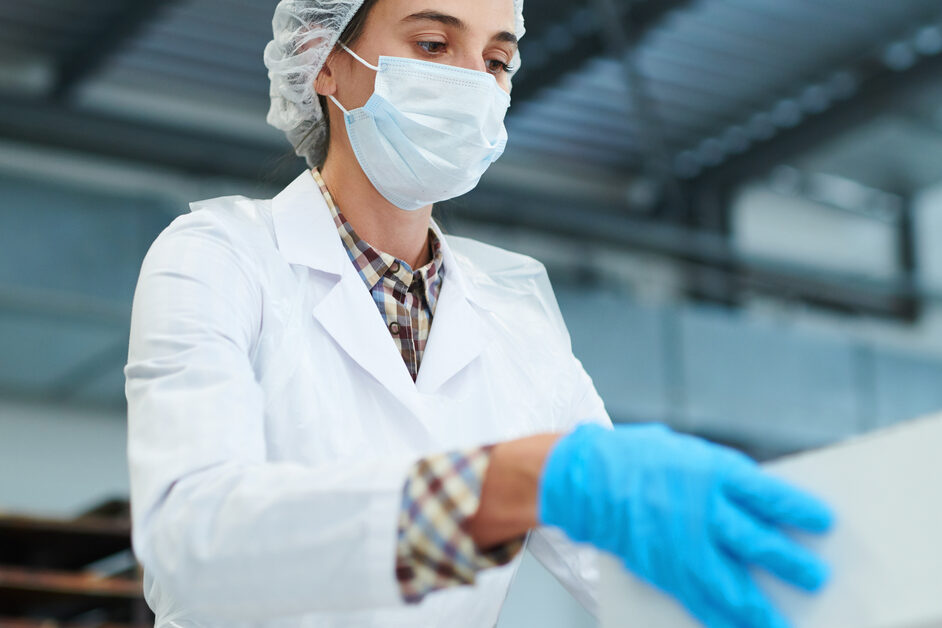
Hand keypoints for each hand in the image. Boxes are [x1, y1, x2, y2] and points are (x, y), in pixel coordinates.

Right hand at [537, 422, 834, 627]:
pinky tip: (738, 627)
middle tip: (817, 577)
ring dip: (762, 608)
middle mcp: (704, 511)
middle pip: (761, 545)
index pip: (770, 497)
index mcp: (714, 473)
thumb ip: (724, 479)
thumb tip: (759, 505)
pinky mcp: (664, 570)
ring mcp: (684, 545)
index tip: (825, 523)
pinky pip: (699, 602)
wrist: (586, 479)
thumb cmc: (639, 460)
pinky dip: (722, 619)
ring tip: (783, 623)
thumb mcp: (689, 454)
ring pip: (735, 586)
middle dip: (793, 565)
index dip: (801, 512)